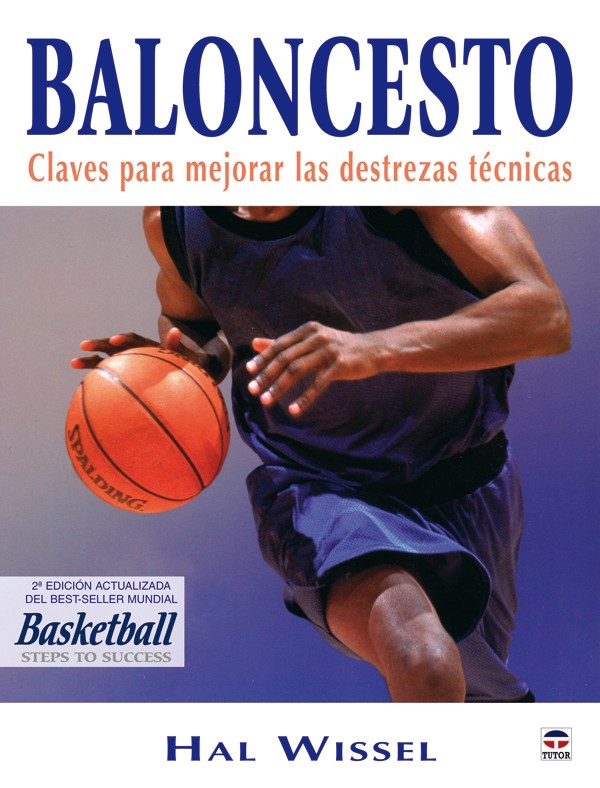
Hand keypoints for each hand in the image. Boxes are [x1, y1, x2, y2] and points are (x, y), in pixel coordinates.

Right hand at [70, 327, 197, 369]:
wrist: (182, 374)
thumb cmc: (184, 367)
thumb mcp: (185, 357)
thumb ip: (176, 347)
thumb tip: (175, 331)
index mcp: (147, 346)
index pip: (134, 340)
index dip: (124, 339)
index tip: (115, 341)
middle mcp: (133, 351)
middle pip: (113, 345)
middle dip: (99, 344)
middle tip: (84, 345)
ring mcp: (126, 362)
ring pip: (105, 359)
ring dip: (89, 360)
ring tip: (72, 362)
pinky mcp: (121, 373)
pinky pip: (105, 374)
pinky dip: (94, 377)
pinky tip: (81, 386)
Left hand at [245, 321, 380, 415]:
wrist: (373, 350)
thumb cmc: (339, 347)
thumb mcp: (312, 341)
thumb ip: (284, 343)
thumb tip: (255, 344)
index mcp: (308, 330)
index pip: (279, 345)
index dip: (263, 358)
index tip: (248, 372)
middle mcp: (316, 337)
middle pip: (285, 357)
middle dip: (266, 375)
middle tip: (252, 390)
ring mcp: (328, 350)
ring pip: (297, 370)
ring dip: (279, 387)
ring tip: (266, 400)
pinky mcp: (339, 365)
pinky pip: (317, 384)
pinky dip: (304, 398)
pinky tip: (293, 410)